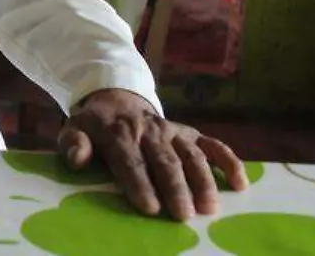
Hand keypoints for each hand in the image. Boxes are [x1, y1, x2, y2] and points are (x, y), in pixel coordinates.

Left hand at [57, 88, 247, 220]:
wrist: (116, 98)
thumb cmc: (94, 126)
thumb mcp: (73, 129)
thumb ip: (73, 144)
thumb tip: (77, 159)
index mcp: (118, 132)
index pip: (130, 160)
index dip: (139, 184)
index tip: (148, 207)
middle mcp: (149, 130)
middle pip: (164, 161)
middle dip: (174, 188)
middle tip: (183, 215)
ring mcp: (172, 131)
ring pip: (191, 155)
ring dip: (203, 181)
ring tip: (209, 208)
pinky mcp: (189, 133)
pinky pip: (213, 145)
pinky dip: (229, 162)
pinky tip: (240, 183)